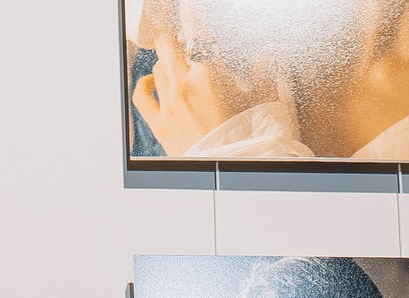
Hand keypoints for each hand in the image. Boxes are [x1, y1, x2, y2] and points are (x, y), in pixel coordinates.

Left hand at [130, 0, 271, 154]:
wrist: (227, 171)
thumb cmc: (242, 141)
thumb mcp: (259, 103)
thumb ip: (263, 75)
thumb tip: (267, 57)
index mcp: (208, 77)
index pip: (197, 35)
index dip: (193, 19)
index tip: (192, 12)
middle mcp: (184, 85)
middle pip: (168, 44)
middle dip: (174, 39)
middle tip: (182, 42)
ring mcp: (168, 104)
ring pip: (157, 67)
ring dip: (167, 63)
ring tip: (177, 67)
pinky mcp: (158, 122)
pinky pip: (141, 94)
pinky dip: (145, 84)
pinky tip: (153, 82)